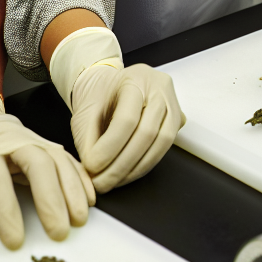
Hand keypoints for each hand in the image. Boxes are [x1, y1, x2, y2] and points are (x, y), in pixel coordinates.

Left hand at [0, 74, 93, 248]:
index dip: (7, 210)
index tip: (15, 240)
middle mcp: (13, 139)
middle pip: (38, 164)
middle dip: (52, 199)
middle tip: (59, 232)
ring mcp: (31, 139)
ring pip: (58, 160)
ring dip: (72, 189)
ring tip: (81, 220)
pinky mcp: (42, 144)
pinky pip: (66, 159)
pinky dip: (80, 177)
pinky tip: (89, 198)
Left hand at [50, 27, 183, 191]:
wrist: (110, 87)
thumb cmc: (98, 98)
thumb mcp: (84, 114)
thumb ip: (88, 141)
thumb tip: (94, 171)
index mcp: (134, 79)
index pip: (126, 119)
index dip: (109, 148)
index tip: (93, 167)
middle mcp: (159, 88)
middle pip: (148, 132)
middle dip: (123, 165)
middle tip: (103, 183)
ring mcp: (173, 102)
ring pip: (162, 142)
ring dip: (137, 168)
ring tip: (115, 181)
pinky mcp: (178, 117)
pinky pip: (166, 145)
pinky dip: (147, 163)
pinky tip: (129, 173)